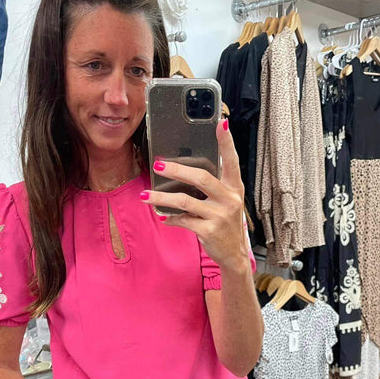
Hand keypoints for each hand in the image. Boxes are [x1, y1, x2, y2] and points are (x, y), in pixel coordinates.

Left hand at [141, 118, 249, 270]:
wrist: (233, 255)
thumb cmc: (225, 223)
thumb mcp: (226, 202)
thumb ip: (213, 187)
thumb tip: (183, 171)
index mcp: (235, 187)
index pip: (232, 161)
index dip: (227, 142)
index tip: (221, 123)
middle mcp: (230, 199)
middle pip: (201, 178)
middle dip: (177, 170)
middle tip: (157, 165)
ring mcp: (220, 216)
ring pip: (185, 201)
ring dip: (162, 197)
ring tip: (145, 195)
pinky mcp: (208, 231)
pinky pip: (183, 220)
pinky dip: (170, 218)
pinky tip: (162, 216)